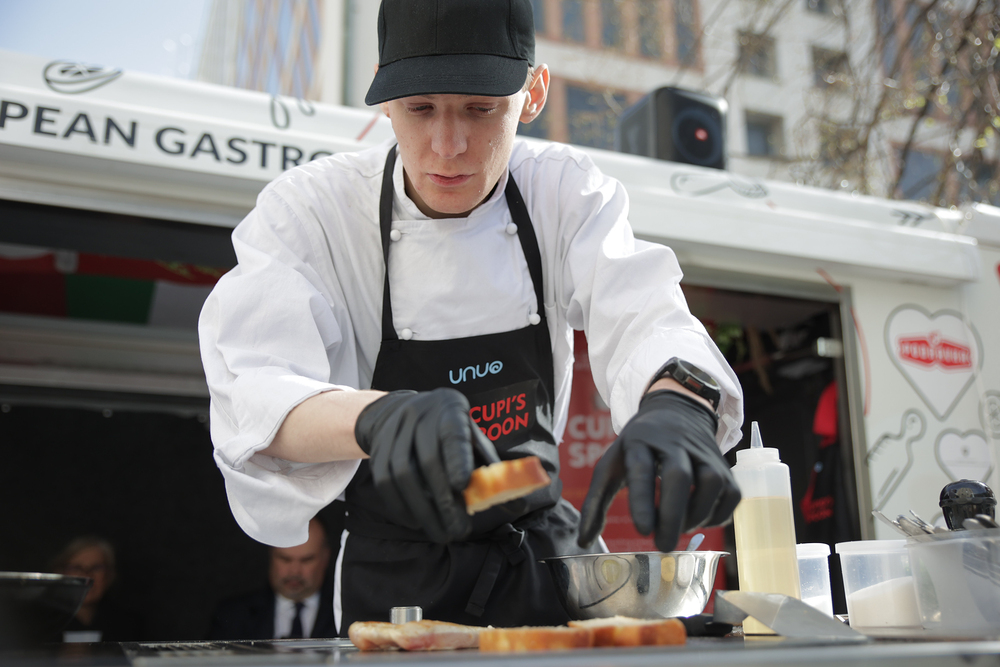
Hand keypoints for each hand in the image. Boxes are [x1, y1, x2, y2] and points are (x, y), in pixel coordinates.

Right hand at [354, 388, 500, 542]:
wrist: (401, 411)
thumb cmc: (448, 431)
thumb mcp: (472, 439)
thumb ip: (492, 470)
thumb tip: (518, 504)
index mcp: (449, 410)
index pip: (453, 434)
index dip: (457, 459)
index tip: (462, 487)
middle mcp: (418, 416)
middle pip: (427, 461)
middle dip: (443, 501)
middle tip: (459, 531)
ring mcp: (394, 433)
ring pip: (402, 475)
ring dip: (422, 510)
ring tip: (441, 533)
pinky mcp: (377, 451)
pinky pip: (385, 482)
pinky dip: (401, 507)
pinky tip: (417, 522)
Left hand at [577, 390, 740, 551]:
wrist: (677, 411)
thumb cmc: (639, 446)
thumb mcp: (612, 464)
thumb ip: (596, 502)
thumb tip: (583, 541)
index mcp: (640, 441)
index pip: (641, 469)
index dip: (642, 500)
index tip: (642, 531)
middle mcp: (675, 442)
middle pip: (679, 476)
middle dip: (672, 514)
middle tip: (661, 546)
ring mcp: (704, 451)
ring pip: (710, 483)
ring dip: (696, 515)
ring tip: (677, 529)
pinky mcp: (725, 465)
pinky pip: (730, 494)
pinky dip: (717, 515)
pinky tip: (698, 521)